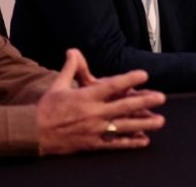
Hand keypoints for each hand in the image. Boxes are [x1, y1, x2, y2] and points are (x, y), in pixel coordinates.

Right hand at [36, 49, 165, 154]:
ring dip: (144, 124)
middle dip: (145, 101)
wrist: (34, 133)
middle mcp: (93, 113)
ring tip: (160, 121)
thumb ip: (70, 68)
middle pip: (124, 107)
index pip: (112, 86)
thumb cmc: (47, 108)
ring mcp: (95, 130)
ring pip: (125, 127)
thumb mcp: (58, 85)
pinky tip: (144, 141)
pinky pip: (115, 144)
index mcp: (86, 97)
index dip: (129, 80)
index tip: (144, 75)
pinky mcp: (93, 144)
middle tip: (161, 97)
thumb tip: (73, 50)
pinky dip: (130, 143)